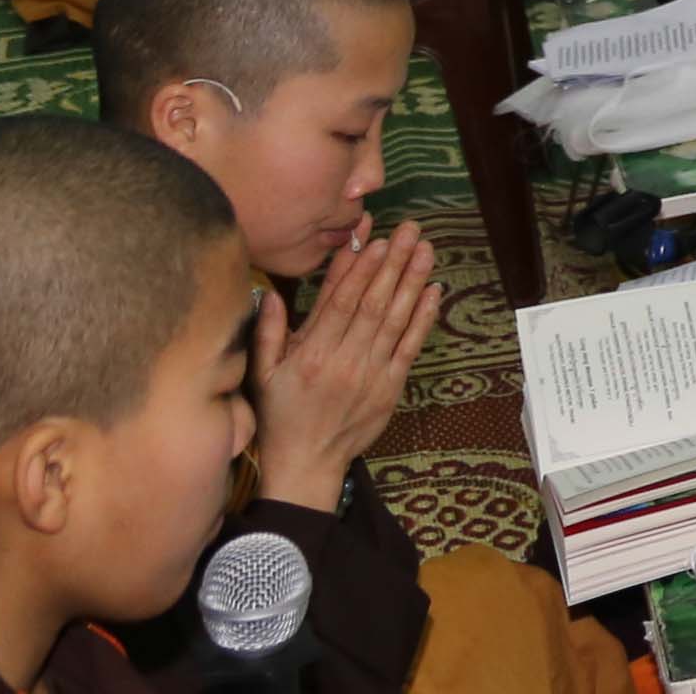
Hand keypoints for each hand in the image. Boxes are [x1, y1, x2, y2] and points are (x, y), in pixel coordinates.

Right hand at [248, 218, 438, 507]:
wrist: (307, 464)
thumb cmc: (280, 417)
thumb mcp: (262, 375)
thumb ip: (267, 333)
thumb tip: (270, 294)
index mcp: (312, 357)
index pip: (341, 304)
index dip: (360, 270)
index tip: (375, 240)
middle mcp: (345, 363)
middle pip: (374, 305)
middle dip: (393, 263)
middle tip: (409, 230)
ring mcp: (372, 376)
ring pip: (396, 321)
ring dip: (413, 282)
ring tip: (426, 249)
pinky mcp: (390, 388)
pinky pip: (410, 347)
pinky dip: (424, 318)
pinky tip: (434, 291)